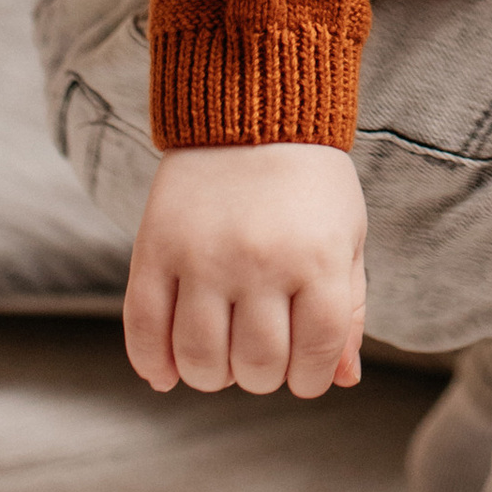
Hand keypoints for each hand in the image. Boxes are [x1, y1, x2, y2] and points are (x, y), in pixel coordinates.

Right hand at [124, 141, 367, 400]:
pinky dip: (152, 365)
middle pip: (256, 365)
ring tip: (221, 358)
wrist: (252, 111)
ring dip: (212, 377)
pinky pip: (143, 329)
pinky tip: (167, 374)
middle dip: (262, 376)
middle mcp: (259, 261)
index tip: (303, 372)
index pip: (314, 354)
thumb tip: (341, 380)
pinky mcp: (155, 248)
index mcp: (317, 259)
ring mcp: (203, 256)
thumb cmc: (310, 185)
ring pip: (199, 359)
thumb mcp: (347, 239)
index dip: (310, 379)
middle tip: (260, 356)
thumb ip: (347, 310)